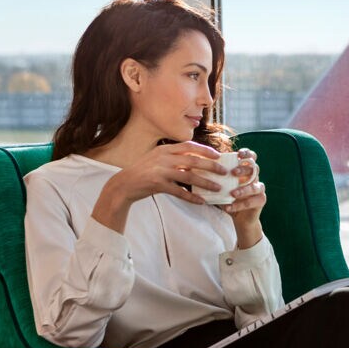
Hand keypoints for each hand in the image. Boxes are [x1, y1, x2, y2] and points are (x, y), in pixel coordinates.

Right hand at [92, 142, 227, 232]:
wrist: (124, 184)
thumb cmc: (143, 172)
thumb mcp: (158, 159)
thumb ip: (174, 158)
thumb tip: (196, 162)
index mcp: (165, 149)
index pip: (189, 145)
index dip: (206, 150)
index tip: (218, 156)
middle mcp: (163, 158)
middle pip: (193, 160)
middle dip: (211, 166)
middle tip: (224, 172)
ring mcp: (160, 171)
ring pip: (189, 176)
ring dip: (205, 183)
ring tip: (217, 188)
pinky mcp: (157, 184)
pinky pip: (179, 192)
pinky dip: (191, 197)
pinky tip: (201, 201)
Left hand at [222, 148, 266, 247]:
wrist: (239, 217)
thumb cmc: (228, 197)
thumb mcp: (221, 185)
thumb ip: (215, 176)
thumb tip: (195, 168)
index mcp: (246, 170)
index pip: (250, 157)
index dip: (247, 153)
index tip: (238, 155)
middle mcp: (254, 177)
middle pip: (254, 168)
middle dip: (244, 169)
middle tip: (233, 172)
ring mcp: (259, 189)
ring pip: (255, 186)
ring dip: (243, 189)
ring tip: (232, 193)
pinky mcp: (261, 200)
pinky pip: (252, 201)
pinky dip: (240, 204)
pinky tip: (228, 207)